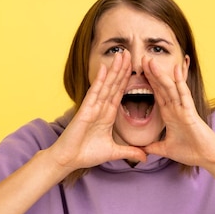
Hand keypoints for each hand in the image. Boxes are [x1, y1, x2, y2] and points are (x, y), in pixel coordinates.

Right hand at [48, 51, 147, 171]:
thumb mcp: (114, 153)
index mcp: (108, 115)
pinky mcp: (85, 110)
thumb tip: (144, 157)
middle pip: (114, 85)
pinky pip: (94, 93)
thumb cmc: (87, 154)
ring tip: (121, 55)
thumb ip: (129, 152)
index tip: (136, 67)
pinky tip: (104, 68)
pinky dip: (99, 80)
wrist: (69, 160)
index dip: (127, 80)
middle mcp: (101, 108)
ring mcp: (92, 107)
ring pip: (106, 85)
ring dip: (114, 70)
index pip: (120, 93)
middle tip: (130, 53)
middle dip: (122, 69)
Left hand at [143, 57, 214, 168]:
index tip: (139, 71)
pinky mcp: (191, 112)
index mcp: (170, 115)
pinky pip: (184, 95)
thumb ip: (154, 147)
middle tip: (142, 59)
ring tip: (151, 61)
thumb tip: (141, 150)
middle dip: (152, 74)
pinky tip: (175, 69)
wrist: (208, 158)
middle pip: (162, 87)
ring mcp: (183, 109)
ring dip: (160, 74)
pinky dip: (180, 82)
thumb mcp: (166, 150)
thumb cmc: (191, 152)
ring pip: (170, 88)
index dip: (148, 83)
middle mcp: (176, 108)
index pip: (157, 95)